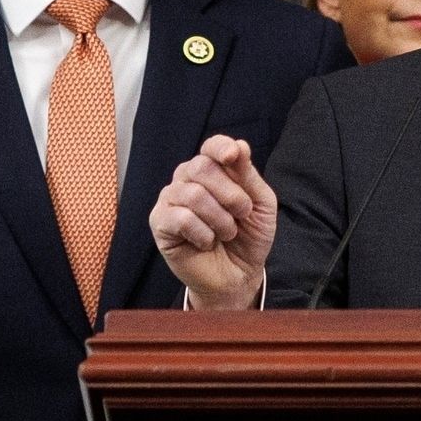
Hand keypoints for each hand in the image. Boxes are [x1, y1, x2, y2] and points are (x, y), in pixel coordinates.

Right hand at [152, 135, 272, 309]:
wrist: (238, 275)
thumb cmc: (248, 237)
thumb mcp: (260, 205)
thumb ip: (248, 176)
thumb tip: (239, 145)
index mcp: (212, 170)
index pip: (211, 146)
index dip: (221, 147)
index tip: (232, 156)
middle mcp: (187, 180)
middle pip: (202, 166)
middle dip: (231, 194)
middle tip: (242, 214)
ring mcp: (170, 200)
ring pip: (193, 194)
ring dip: (220, 219)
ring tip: (226, 233)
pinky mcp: (160, 223)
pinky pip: (180, 218)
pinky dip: (202, 234)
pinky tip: (206, 243)